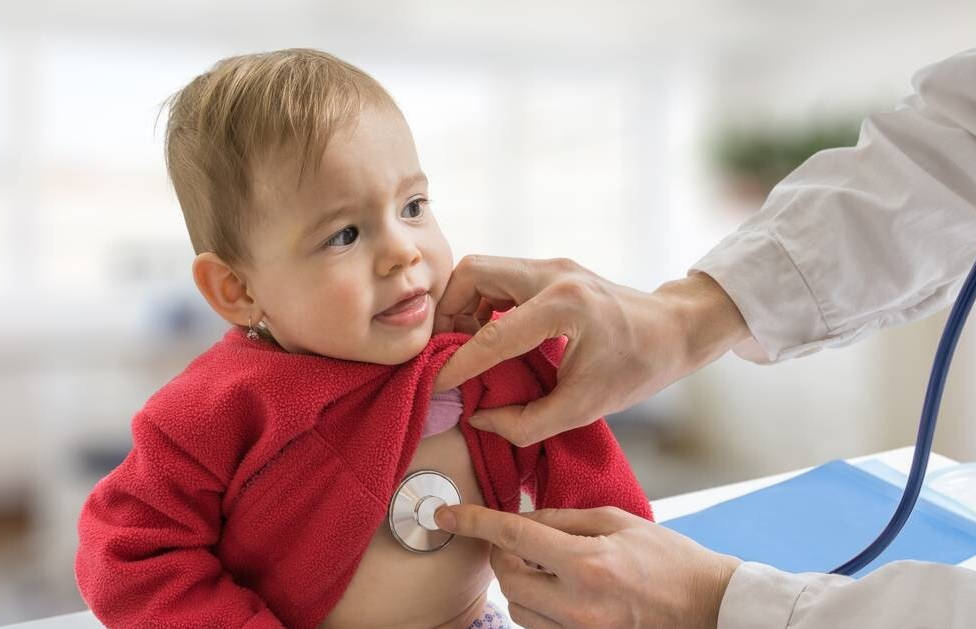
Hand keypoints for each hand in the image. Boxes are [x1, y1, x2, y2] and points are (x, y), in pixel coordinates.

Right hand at [433, 256, 749, 445]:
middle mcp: (553, 274)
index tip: (435, 384)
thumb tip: (479, 417)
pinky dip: (481, 302)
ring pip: (481, 269)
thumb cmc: (638, 368)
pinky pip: (499, 277)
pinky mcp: (551, 270)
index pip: (492, 332)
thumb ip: (527, 422)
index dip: (458, 362)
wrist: (675, 330)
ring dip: (462, 305)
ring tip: (466, 346)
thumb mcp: (586, 407)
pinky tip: (488, 335)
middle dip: (448, 312)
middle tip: (448, 352)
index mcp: (565, 306)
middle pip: (473, 272)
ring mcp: (552, 265)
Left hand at [434, 504, 740, 628]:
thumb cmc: (668, 557)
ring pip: (517, 607)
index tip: (447, 514)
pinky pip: (536, 626)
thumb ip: (562, 518)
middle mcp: (578, 604)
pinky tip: (556, 586)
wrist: (707, 606)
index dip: (474, 522)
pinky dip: (534, 603)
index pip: (513, 537)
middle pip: (507, 579)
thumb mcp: (616, 520)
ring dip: (517, 581)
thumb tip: (520, 518)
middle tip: (517, 538)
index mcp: (587, 563)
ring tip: (545, 563)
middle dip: (501, 555)